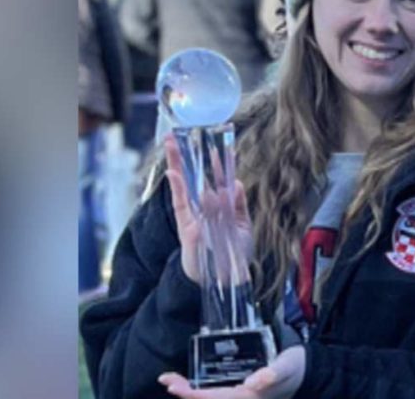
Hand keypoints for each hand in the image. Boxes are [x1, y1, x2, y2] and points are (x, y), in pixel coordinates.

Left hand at [158, 345, 304, 398]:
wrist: (306, 373)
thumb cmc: (295, 368)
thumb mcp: (286, 367)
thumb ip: (273, 373)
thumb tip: (254, 382)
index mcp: (249, 397)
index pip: (215, 398)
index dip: (194, 394)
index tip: (176, 387)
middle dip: (186, 393)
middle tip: (166, 380)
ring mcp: (240, 397)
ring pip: (211, 398)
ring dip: (190, 392)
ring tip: (172, 382)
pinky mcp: (241, 392)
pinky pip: (216, 394)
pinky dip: (200, 390)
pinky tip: (190, 384)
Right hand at [163, 134, 252, 283]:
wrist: (227, 280)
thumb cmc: (235, 254)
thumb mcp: (243, 227)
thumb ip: (239, 205)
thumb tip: (237, 183)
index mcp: (221, 205)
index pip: (217, 179)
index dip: (216, 163)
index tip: (217, 144)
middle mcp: (206, 207)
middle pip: (197, 177)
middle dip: (190, 156)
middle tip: (181, 134)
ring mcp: (195, 215)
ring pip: (185, 184)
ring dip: (178, 163)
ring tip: (171, 143)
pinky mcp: (187, 225)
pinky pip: (181, 204)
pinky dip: (177, 188)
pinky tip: (173, 172)